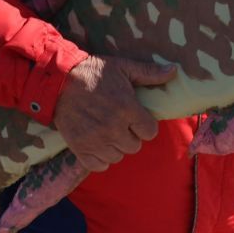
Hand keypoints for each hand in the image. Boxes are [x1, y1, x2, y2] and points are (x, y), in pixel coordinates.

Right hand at [52, 56, 176, 171]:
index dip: (144, 125)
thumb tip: (174, 70)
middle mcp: (113, 128)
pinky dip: (100, 158)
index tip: (135, 117)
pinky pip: (100, 165)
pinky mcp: (81, 149)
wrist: (58, 82)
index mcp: (127, 108)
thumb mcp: (123, 67)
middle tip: (119, 122)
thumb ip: (149, 73)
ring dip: (115, 146)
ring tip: (107, 131)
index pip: (150, 132)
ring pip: (118, 156)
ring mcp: (96, 141)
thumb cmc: (93, 73)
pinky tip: (97, 143)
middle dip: (130, 135)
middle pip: (135, 146)